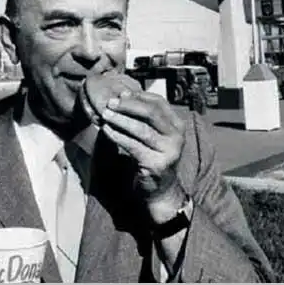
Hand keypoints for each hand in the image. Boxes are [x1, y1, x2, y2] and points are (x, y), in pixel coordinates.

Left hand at [101, 91, 185, 222]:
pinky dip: (118, 136)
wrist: (161, 189)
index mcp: (178, 125)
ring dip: (121, 120)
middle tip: (111, 102)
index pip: (159, 103)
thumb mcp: (155, 135)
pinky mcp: (156, 164)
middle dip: (129, 106)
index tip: (121, 94)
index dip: (139, 96)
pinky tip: (107, 130)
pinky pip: (133, 146)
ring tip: (105, 115)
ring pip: (142, 129)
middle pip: (152, 113)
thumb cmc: (153, 157)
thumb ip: (144, 117)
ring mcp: (168, 151)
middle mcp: (177, 137)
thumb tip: (122, 96)